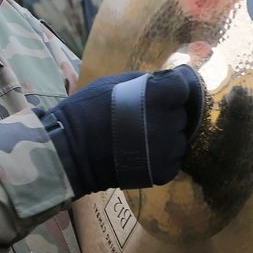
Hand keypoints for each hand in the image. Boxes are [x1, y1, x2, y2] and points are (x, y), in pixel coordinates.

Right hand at [42, 64, 204, 197]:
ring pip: (179, 139)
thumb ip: (148, 81)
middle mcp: (168, 121)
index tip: (163, 95)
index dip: (174, 90)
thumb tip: (170, 80)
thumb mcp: (115, 83)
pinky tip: (142, 155)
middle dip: (167, 114)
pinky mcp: (164, 172)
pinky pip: (173, 161)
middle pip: (181, 114)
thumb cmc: (87, 110)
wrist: (68, 152)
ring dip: (166, 137)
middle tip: (143, 118)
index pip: (184, 86)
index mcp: (158, 95)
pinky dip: (162, 158)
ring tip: (141, 139)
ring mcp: (167, 149)